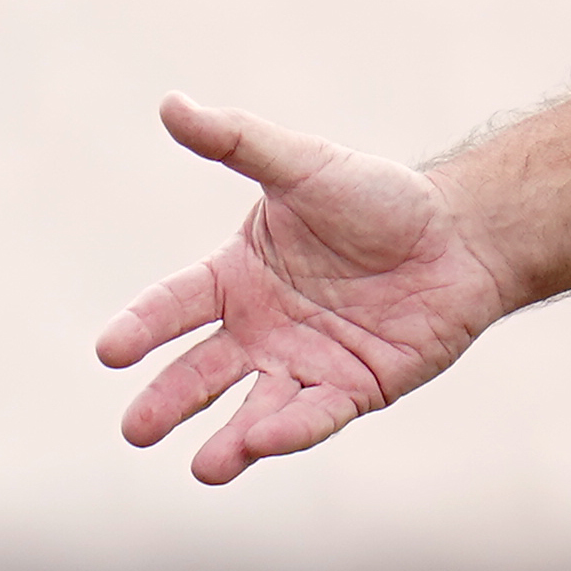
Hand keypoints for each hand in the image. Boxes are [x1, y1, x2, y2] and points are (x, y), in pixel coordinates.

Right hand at [96, 94, 521, 484]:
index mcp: (238, 276)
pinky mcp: (354, 390)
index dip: (142, 327)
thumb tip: (170, 103)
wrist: (462, 235)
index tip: (108, 352)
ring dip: (228, 440)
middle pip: (202, 371)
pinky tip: (265, 442)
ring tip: (206, 467)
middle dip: (167, 401)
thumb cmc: (378, 197)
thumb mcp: (302, 164)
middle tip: (134, 431)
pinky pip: (316, 415)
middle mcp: (262, 327)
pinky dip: (291, 430)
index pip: (175, 306)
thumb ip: (236, 141)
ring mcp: (305, 364)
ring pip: (255, 409)